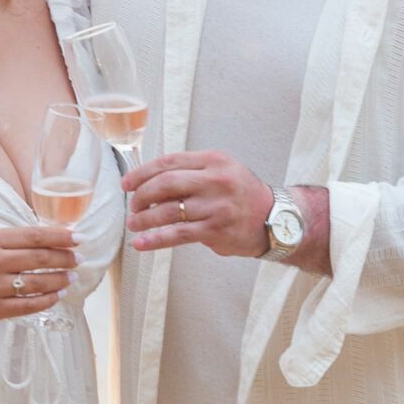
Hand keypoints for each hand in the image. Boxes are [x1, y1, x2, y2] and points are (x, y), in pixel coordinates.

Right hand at [0, 225, 77, 322]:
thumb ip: (17, 239)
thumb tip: (57, 238)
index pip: (34, 236)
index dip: (60, 237)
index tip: (79, 238)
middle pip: (39, 259)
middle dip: (65, 259)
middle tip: (79, 259)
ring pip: (36, 284)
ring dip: (60, 280)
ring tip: (71, 277)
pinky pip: (28, 305)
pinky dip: (47, 300)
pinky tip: (58, 295)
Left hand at [122, 150, 270, 256]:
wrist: (275, 219)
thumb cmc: (242, 195)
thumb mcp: (222, 171)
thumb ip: (191, 172)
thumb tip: (149, 182)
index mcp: (213, 160)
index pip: (169, 162)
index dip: (142, 172)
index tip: (127, 183)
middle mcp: (215, 180)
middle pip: (165, 184)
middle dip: (141, 195)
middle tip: (133, 205)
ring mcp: (216, 206)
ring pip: (168, 211)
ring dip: (144, 219)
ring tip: (134, 223)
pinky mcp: (215, 230)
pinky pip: (178, 234)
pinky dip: (155, 239)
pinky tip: (141, 243)